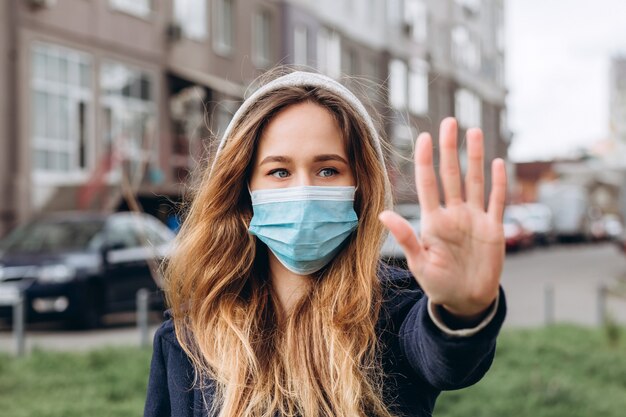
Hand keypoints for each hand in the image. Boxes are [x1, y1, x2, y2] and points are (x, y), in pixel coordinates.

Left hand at [379, 118, 506, 319]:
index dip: (425, 160)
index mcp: (434, 221)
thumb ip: (405, 237)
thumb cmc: (438, 284)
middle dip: (449, 149)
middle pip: (451, 174)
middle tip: (449, 122)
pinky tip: (498, 163)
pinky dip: (499, 184)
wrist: (466, 301)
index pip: (428, 183)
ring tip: (474, 131)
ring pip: (475, 181)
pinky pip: (497, 202)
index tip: (423, 138)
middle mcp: (454, 214)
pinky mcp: (493, 229)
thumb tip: (384, 214)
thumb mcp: (420, 262)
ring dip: (475, 157)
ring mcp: (475, 219)